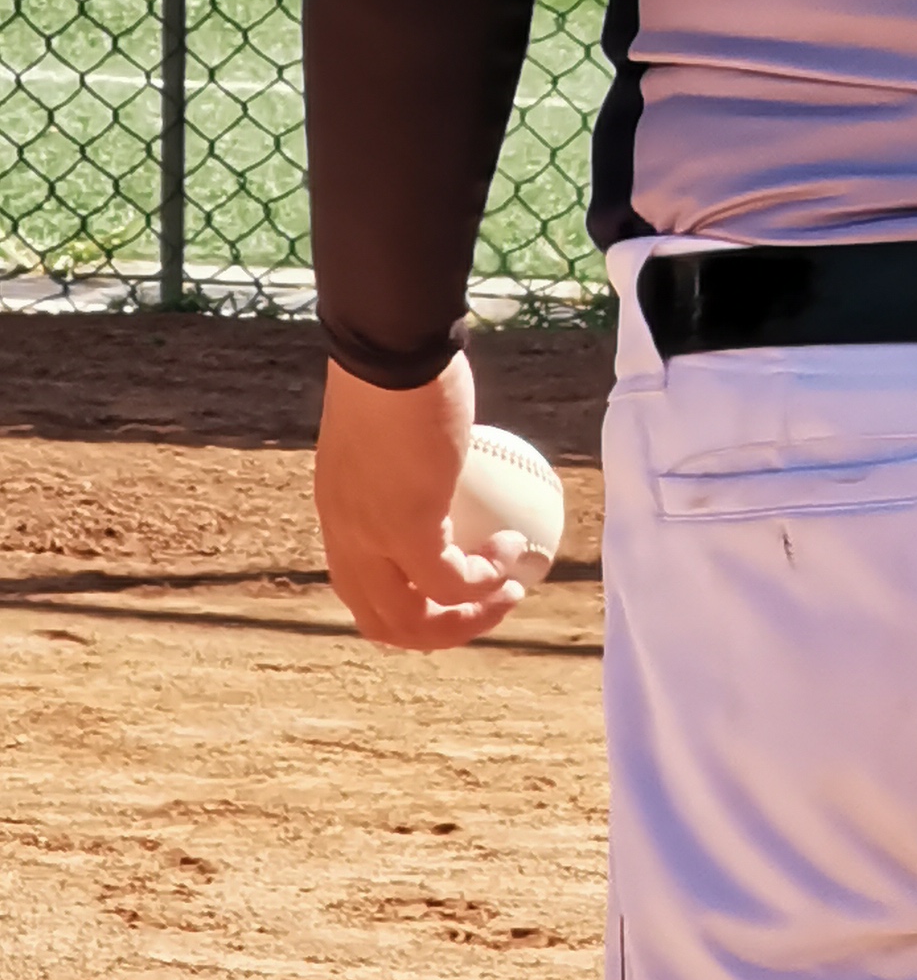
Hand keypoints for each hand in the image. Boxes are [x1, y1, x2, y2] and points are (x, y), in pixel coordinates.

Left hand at [315, 354, 525, 650]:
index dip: (408, 605)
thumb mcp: (393, 424)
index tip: (456, 589)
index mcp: (339, 515)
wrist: (392, 348)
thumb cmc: (397, 367)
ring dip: (466, 619)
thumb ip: (410, 454)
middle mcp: (347, 538)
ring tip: (509, 592)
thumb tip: (449, 453)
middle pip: (385, 622)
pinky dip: (486, 579)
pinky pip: (452, 579)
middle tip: (489, 605)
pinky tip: (513, 550)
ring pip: (414, 620)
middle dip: (441, 631)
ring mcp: (372, 538)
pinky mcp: (407, 527)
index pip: (363, 589)